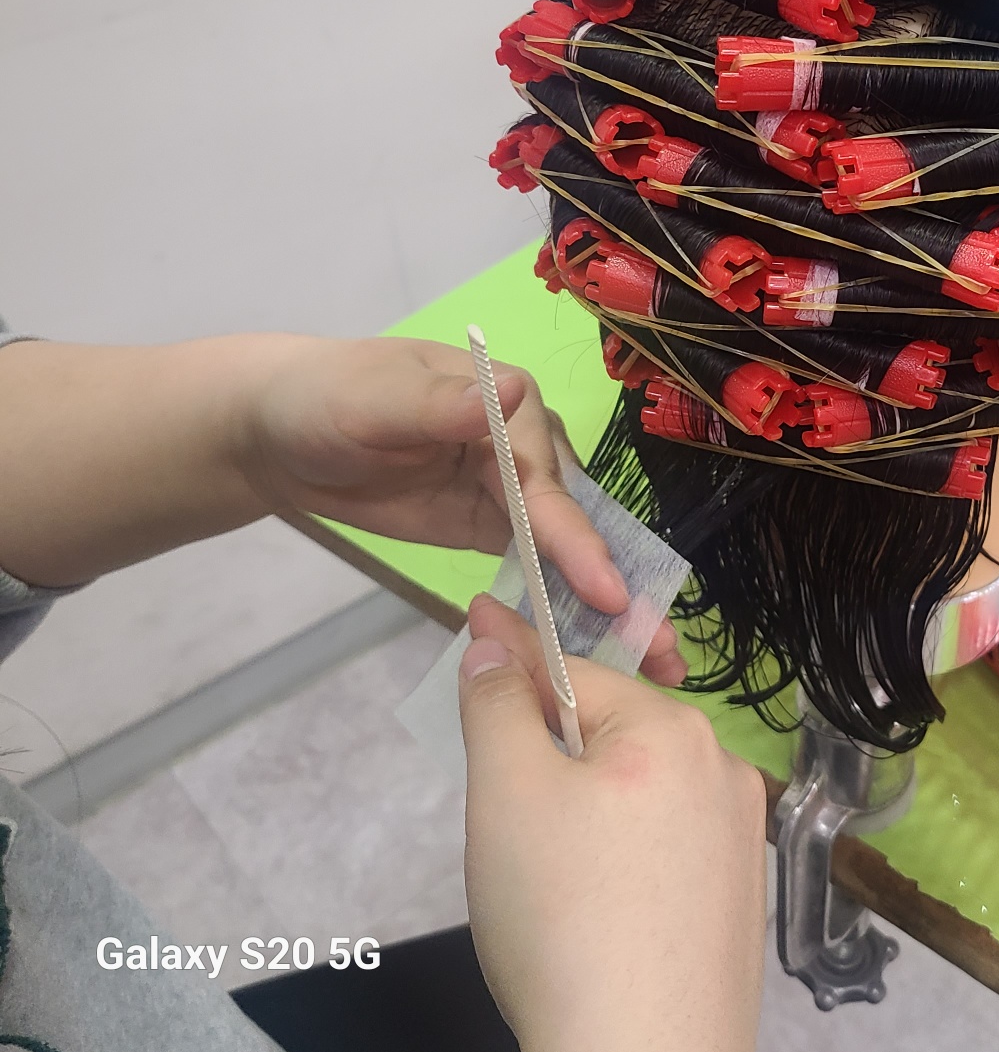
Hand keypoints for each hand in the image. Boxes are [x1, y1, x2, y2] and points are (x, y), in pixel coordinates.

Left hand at [239, 336, 685, 683]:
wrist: (284, 433)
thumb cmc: (325, 399)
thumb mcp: (374, 400)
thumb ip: (439, 404)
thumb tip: (510, 391)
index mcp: (507, 402)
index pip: (547, 477)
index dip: (575, 538)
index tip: (608, 592)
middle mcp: (527, 443)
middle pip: (576, 518)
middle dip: (618, 581)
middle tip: (660, 645)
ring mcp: (515, 488)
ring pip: (568, 548)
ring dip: (609, 602)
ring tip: (653, 660)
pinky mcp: (496, 525)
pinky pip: (539, 566)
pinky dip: (568, 604)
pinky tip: (598, 649)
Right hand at [459, 594, 766, 1051]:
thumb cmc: (567, 925)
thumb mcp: (506, 795)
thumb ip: (497, 705)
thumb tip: (495, 645)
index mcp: (675, 730)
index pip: (574, 675)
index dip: (513, 666)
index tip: (476, 624)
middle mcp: (724, 772)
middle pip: (609, 735)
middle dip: (549, 759)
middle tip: (504, 825)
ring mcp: (741, 841)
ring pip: (636, 796)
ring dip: (586, 813)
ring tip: (549, 886)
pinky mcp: (738, 902)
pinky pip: (665, 851)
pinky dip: (622, 863)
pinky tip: (596, 916)